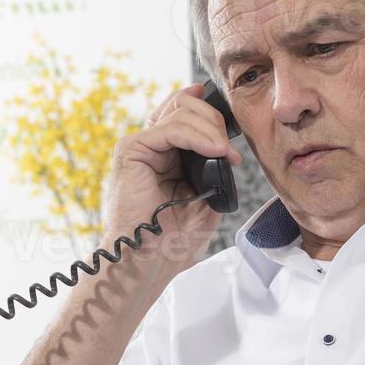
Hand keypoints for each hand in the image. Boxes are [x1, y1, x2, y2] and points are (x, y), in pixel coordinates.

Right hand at [103, 83, 243, 275]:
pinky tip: (215, 151)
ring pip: (180, 111)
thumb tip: (226, 149)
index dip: (208, 110)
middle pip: (184, 104)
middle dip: (215, 121)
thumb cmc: (174, 240)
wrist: (152, 260)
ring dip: (211, 129)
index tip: (232, 124)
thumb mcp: (207, 199)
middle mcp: (152, 146)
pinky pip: (170, 128)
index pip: (185, 112)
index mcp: (166, 154)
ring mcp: (140, 146)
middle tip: (230, 151)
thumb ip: (214, 170)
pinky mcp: (131, 151)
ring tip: (225, 154)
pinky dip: (198, 136)